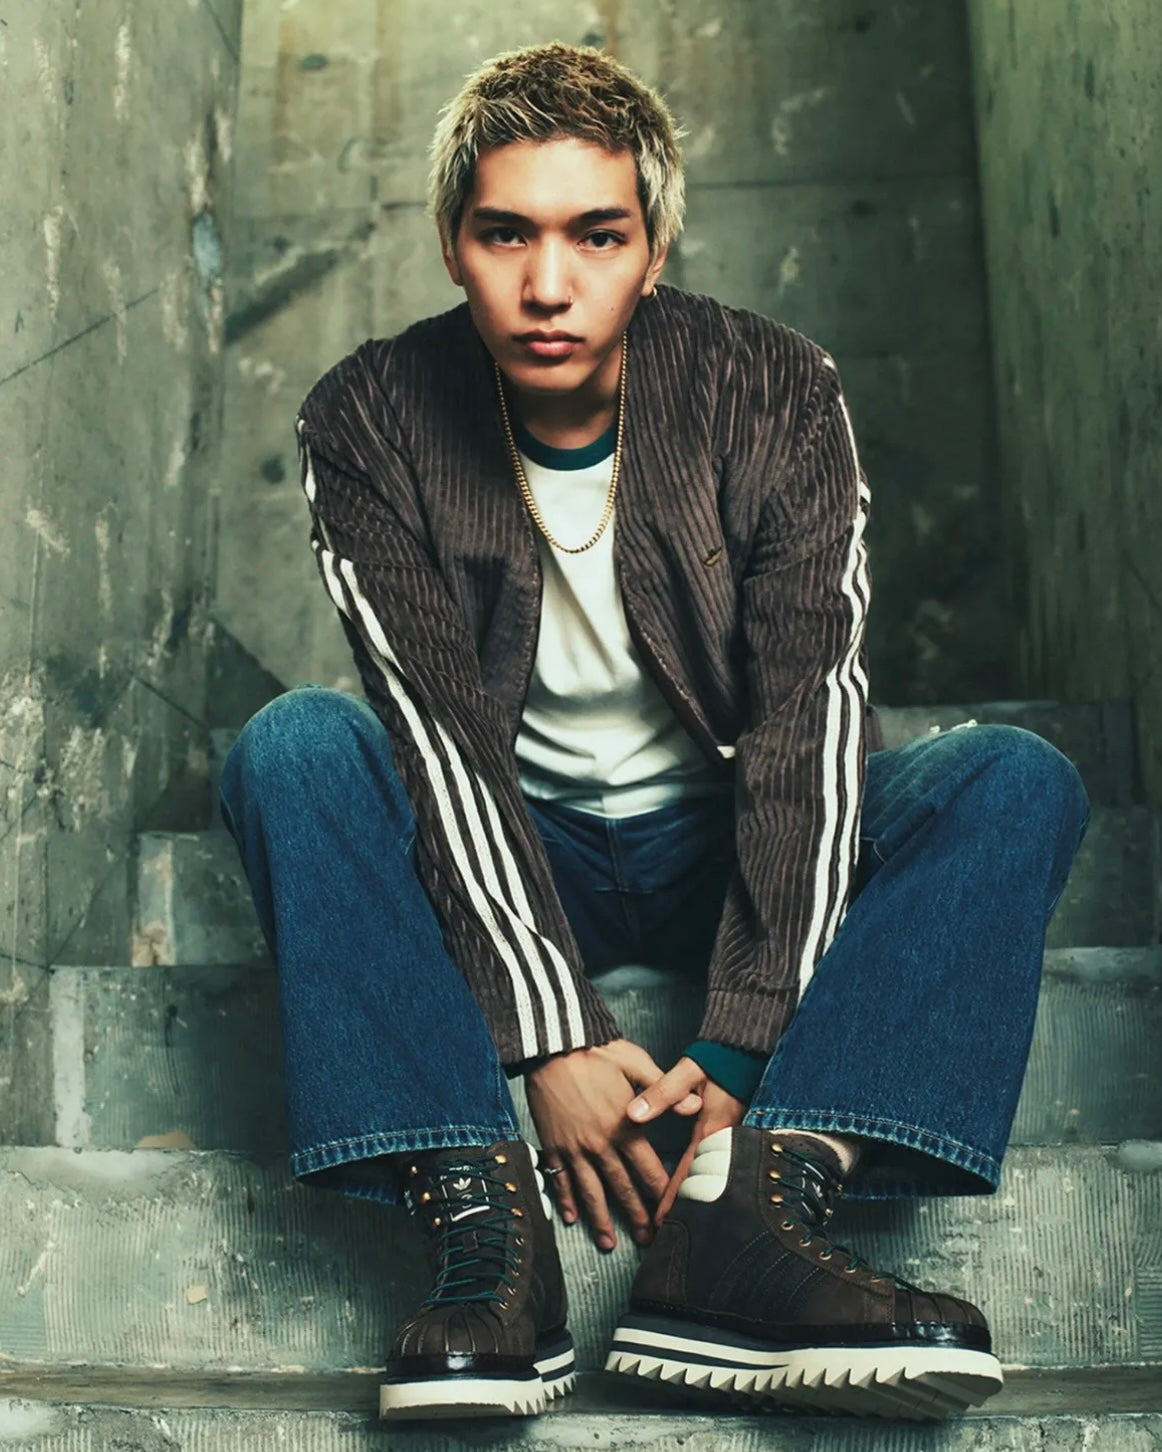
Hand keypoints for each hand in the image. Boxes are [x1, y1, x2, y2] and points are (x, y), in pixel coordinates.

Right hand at [526, 1039, 698, 1251]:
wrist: (553, 1046)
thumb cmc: (598, 1052)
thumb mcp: (637, 1064)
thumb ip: (665, 1090)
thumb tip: (696, 1106)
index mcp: (625, 1128)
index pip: (648, 1170)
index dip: (660, 1194)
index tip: (670, 1213)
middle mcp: (600, 1145)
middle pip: (622, 1189)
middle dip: (636, 1217)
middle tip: (647, 1240)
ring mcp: (575, 1148)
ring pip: (591, 1192)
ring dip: (601, 1220)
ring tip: (609, 1243)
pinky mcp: (554, 1144)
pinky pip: (560, 1179)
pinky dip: (566, 1201)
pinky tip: (572, 1218)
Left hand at [626, 1056, 746, 1222]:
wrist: (747, 1048)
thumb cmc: (718, 1059)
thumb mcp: (688, 1071)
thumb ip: (662, 1092)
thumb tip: (634, 1114)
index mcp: (711, 1129)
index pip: (688, 1172)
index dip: (672, 1198)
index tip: (659, 1222)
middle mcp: (723, 1138)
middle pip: (700, 1180)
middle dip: (681, 1205)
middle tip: (661, 1230)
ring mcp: (729, 1136)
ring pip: (707, 1173)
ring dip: (690, 1193)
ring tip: (673, 1215)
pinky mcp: (729, 1130)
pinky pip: (713, 1161)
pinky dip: (699, 1177)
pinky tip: (691, 1185)